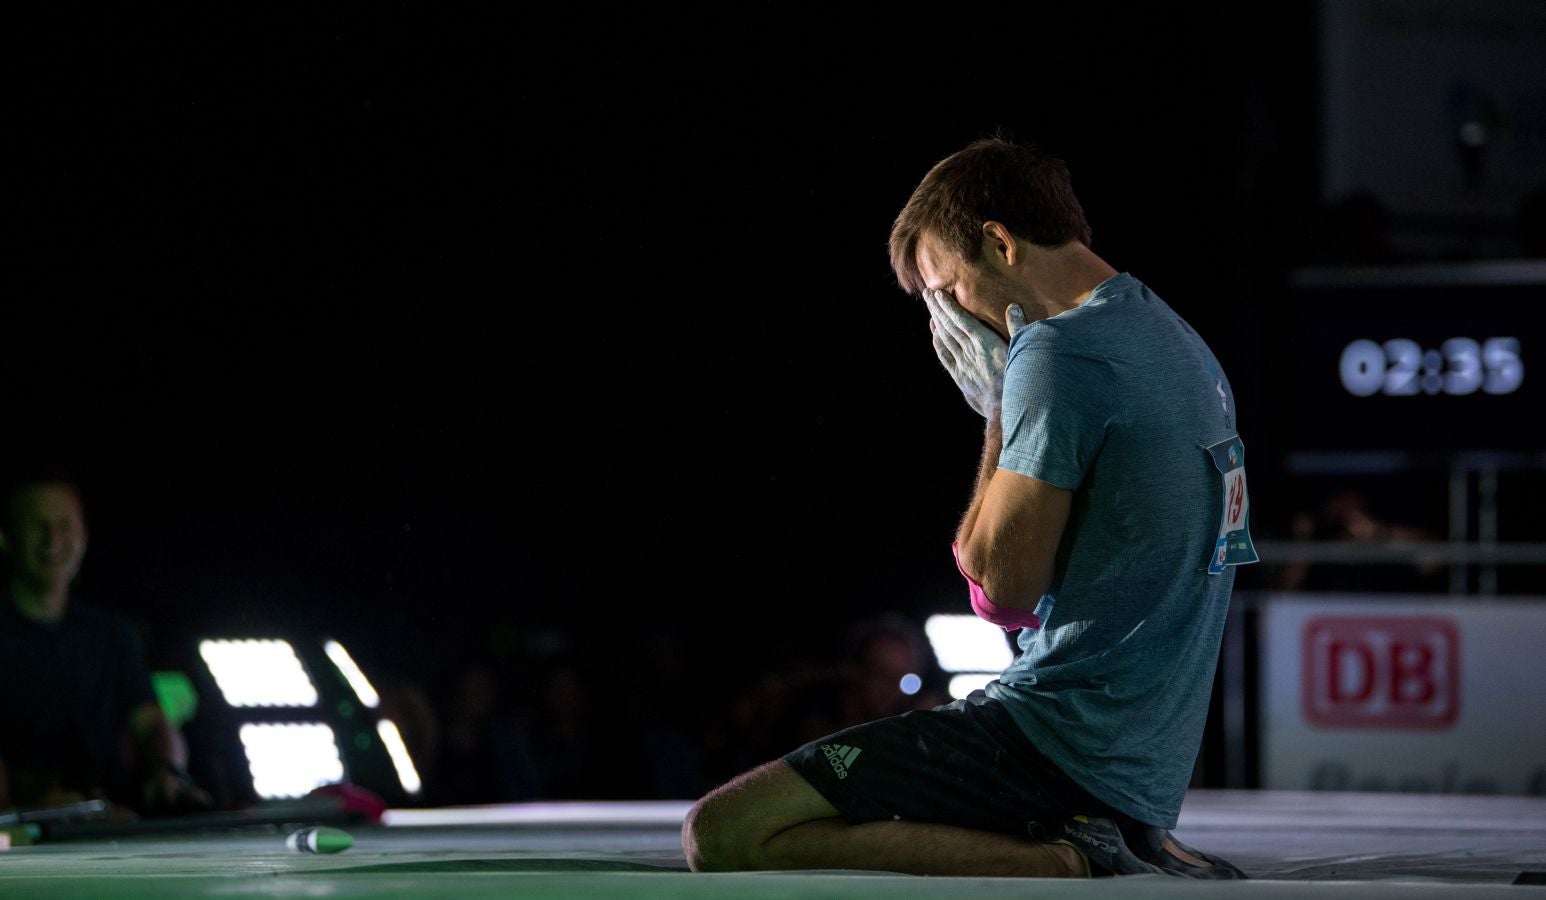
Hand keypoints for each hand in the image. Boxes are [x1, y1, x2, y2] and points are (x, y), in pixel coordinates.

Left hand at [924, 290, 1027, 418]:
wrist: (1005, 410)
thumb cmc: (1018, 380)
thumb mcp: (1022, 351)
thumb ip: (1018, 328)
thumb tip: (1013, 307)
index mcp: (986, 343)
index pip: (962, 319)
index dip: (949, 306)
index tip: (938, 294)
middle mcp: (970, 351)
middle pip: (949, 325)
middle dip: (937, 308)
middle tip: (927, 294)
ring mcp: (963, 364)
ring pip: (944, 338)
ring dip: (936, 321)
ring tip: (929, 307)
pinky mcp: (959, 376)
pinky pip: (944, 356)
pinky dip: (937, 342)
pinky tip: (934, 332)